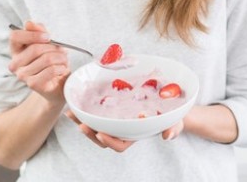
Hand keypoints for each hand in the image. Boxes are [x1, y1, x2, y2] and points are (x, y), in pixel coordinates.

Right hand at [8, 21, 69, 103]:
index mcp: (16, 51)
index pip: (14, 36)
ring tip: (63, 61)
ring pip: (46, 59)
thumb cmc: (52, 62)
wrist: (59, 85)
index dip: (33, 34)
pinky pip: (51, 70)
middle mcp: (15, 64)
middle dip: (54, 48)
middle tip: (62, 51)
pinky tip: (62, 70)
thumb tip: (28, 23)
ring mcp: (22, 75)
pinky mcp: (33, 84)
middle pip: (35, 48)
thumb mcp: (47, 44)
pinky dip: (62, 67)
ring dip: (61, 58)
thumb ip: (39, 32)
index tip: (48, 37)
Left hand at [64, 110, 183, 150]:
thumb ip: (173, 128)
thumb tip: (168, 136)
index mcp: (134, 135)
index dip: (110, 141)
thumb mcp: (175, 120)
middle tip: (81, 125)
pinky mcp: (112, 109)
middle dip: (90, 133)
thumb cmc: (171, 115)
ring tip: (71, 114)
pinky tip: (75, 102)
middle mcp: (122, 130)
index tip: (101, 133)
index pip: (120, 144)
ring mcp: (116, 120)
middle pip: (103, 137)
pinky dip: (85, 109)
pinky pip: (96, 112)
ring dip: (82, 121)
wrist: (169, 103)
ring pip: (96, 126)